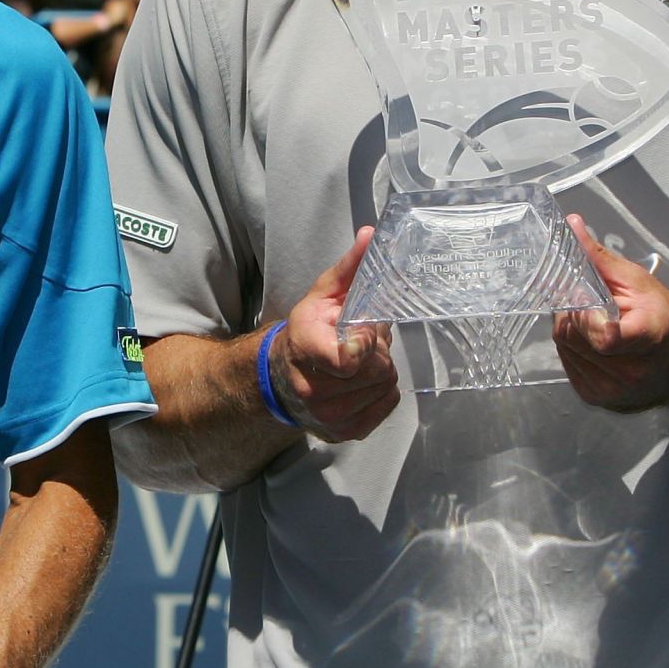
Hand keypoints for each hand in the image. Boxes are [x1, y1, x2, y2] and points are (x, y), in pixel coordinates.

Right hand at [267, 227, 401, 441]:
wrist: (281, 376)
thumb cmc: (307, 332)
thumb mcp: (322, 296)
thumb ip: (349, 268)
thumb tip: (370, 235)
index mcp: (306, 352)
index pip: (351, 358)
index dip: (366, 342)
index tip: (363, 332)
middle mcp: (314, 391)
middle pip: (378, 369)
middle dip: (377, 351)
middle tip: (361, 341)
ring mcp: (329, 417)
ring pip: (386, 386)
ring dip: (380, 369)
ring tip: (361, 360)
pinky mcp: (345, 432)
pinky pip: (388, 404)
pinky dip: (382, 389)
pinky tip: (363, 379)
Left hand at [551, 217, 668, 410]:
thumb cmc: (663, 317)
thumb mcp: (638, 281)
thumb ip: (599, 257)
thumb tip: (570, 225)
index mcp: (649, 337)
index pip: (603, 335)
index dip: (586, 314)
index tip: (587, 301)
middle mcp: (632, 371)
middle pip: (572, 333)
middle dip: (574, 312)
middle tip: (592, 304)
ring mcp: (614, 391)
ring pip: (564, 347)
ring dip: (572, 329)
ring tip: (597, 322)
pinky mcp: (598, 399)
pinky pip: (566, 362)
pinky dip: (573, 347)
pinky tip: (593, 342)